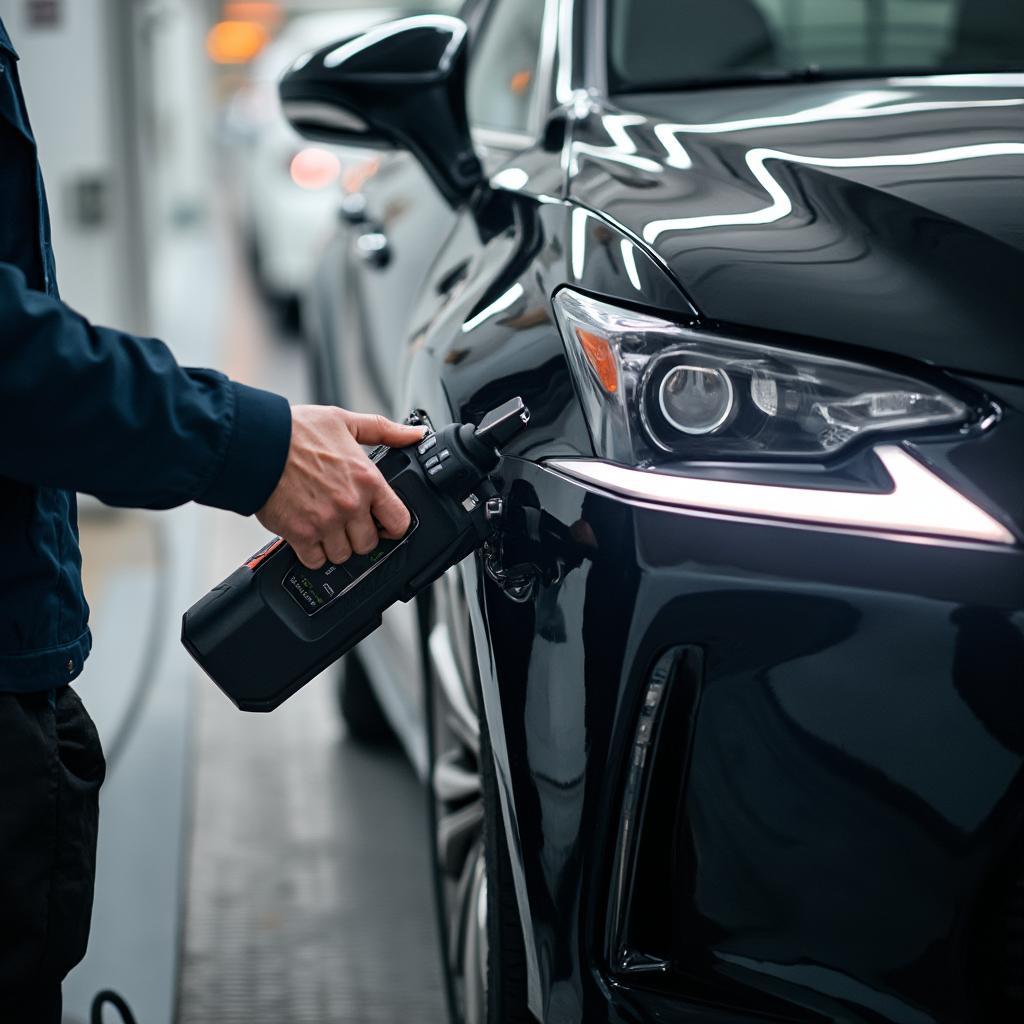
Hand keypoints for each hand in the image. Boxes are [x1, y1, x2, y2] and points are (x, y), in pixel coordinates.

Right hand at [257, 405, 424, 568]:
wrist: (257, 442)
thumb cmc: (297, 431)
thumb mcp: (346, 422)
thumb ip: (384, 430)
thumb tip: (415, 433)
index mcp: (367, 480)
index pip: (399, 521)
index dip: (393, 526)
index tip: (383, 523)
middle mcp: (350, 505)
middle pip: (368, 544)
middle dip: (359, 536)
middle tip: (346, 523)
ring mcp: (326, 522)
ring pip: (343, 555)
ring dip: (335, 546)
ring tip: (325, 527)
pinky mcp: (301, 534)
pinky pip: (315, 560)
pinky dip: (312, 553)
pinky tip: (308, 536)